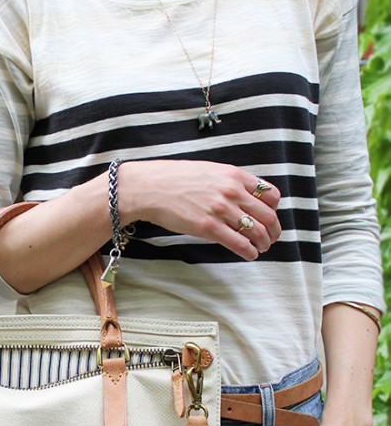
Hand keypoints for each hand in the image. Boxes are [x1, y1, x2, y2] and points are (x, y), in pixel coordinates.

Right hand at [118, 160, 281, 259]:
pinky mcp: (209, 228)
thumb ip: (229, 182)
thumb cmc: (175, 179)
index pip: (270, 194)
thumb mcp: (209, 171)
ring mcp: (221, 210)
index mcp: (234, 175)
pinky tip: (249, 255)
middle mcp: (232, 192)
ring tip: (261, 248)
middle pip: (268, 215)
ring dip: (264, 243)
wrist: (150, 187)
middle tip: (271, 238)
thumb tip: (243, 196)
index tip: (269, 217)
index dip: (274, 209)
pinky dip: (249, 252)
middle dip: (274, 231)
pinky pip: (239, 243)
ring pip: (257, 231)